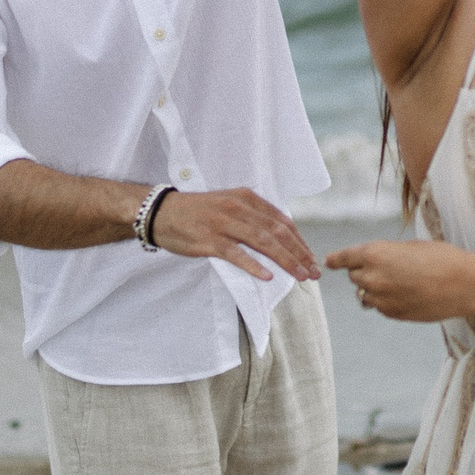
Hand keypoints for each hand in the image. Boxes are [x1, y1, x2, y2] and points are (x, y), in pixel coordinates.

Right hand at [151, 187, 320, 282]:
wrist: (162, 212)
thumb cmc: (198, 213)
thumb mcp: (230, 205)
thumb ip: (253, 217)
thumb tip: (281, 235)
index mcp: (246, 198)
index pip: (282, 221)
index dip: (300, 241)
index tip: (311, 258)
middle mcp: (238, 207)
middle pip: (277, 232)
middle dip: (299, 253)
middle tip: (313, 271)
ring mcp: (223, 223)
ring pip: (262, 242)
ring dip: (285, 260)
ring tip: (299, 275)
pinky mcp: (209, 240)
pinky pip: (235, 253)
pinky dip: (253, 265)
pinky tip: (267, 276)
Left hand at [325, 238, 470, 323]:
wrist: (463, 284)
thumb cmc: (440, 258)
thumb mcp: (409, 247)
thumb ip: (385, 254)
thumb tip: (374, 263)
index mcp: (375, 254)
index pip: (345, 258)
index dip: (336, 259)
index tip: (328, 262)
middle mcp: (372, 277)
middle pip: (355, 277)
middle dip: (364, 272)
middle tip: (387, 268)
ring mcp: (381, 298)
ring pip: (365, 294)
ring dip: (374, 289)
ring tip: (399, 283)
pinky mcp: (392, 314)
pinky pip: (380, 307)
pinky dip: (386, 301)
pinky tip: (407, 295)